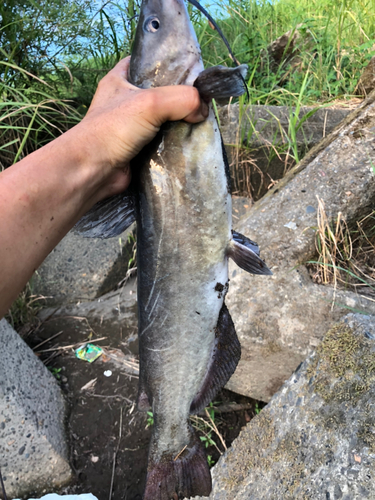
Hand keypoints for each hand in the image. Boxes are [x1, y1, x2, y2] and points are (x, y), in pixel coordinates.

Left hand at [74, 56, 208, 200]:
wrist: (93, 170)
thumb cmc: (112, 130)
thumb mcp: (150, 103)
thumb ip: (182, 99)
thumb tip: (202, 110)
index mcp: (120, 79)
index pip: (148, 63)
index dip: (169, 64)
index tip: (191, 73)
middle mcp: (125, 101)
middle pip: (161, 93)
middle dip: (180, 98)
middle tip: (200, 102)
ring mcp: (132, 126)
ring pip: (164, 119)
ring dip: (179, 123)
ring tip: (199, 123)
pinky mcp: (139, 148)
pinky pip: (163, 142)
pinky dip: (175, 143)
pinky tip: (189, 144)